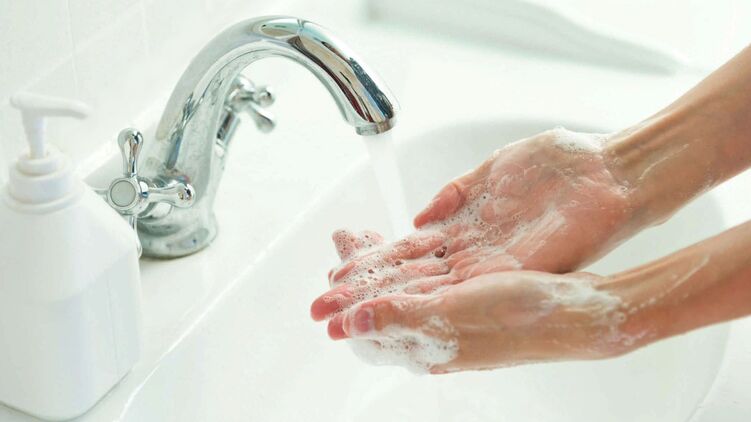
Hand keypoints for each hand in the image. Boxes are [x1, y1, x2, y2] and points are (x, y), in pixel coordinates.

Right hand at [312, 128, 636, 320]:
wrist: (608, 175)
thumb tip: (420, 216)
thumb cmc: (558, 166)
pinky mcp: (514, 272)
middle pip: (409, 279)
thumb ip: (455, 194)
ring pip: (427, 292)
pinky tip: (389, 313)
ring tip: (342, 315)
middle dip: (363, 292)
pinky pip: (461, 293)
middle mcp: (474, 256)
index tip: (338, 272)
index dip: (371, 263)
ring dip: (383, 305)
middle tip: (322, 304)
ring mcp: (492, 267)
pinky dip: (422, 305)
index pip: (408, 253)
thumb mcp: (492, 171)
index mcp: (466, 231)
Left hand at [329, 271, 644, 372]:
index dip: (348, 294)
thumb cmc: (522, 319)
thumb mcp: (453, 315)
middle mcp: (437, 325)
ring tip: (362, 237)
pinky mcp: (473, 289)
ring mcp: (456, 307)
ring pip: (405, 279)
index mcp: (426, 339)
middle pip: (385, 294)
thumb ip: (399, 317)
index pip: (373, 316)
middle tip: (340, 240)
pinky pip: (431, 270)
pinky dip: (412, 253)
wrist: (577, 312)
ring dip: (381, 258)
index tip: (329, 272)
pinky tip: (408, 244)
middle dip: (360, 269)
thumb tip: (350, 324)